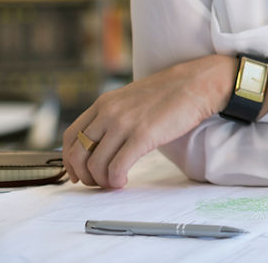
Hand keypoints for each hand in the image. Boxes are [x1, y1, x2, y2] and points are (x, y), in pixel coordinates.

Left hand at [62, 55, 237, 187]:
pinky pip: (117, 168)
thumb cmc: (170, 93)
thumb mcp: (132, 98)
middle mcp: (109, 112)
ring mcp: (124, 124)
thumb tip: (105, 142)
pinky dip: (116, 180)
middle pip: (78, 154)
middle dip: (84, 175)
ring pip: (96, 165)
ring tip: (114, 183)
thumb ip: (115, 115)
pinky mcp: (142, 136)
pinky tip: (124, 181)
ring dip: (102, 181)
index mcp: (104, 103)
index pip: (71, 136)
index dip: (69, 160)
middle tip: (97, 183)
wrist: (198, 84)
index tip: (78, 172)